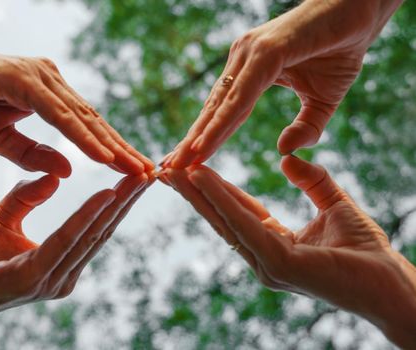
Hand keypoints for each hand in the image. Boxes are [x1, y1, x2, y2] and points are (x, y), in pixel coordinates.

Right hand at [0, 0, 152, 175]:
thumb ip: (32, 152)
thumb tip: (67, 171)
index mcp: (47, 96)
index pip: (88, 129)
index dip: (113, 152)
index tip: (136, 174)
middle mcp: (50, 83)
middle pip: (94, 123)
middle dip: (124, 152)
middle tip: (152, 176)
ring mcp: (39, 77)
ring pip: (84, 118)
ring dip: (112, 147)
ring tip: (137, 171)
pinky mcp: (22, 78)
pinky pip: (58, 113)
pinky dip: (82, 136)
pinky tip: (103, 156)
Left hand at [0, 174, 150, 348]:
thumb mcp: (2, 219)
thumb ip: (27, 198)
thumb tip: (55, 174)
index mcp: (59, 261)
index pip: (95, 226)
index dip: (117, 200)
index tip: (137, 172)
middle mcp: (62, 274)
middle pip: (101, 230)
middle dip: (128, 199)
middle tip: (151, 170)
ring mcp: (50, 279)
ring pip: (90, 234)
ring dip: (117, 204)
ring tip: (137, 177)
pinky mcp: (31, 279)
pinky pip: (64, 241)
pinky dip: (87, 217)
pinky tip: (105, 194)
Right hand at [159, 157, 415, 348]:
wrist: (392, 285)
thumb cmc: (366, 252)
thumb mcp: (334, 205)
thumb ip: (312, 181)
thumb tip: (288, 158)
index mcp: (273, 244)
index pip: (237, 210)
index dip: (214, 189)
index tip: (192, 167)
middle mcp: (262, 257)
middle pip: (221, 216)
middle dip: (192, 191)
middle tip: (165, 167)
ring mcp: (267, 263)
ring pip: (224, 219)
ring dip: (196, 192)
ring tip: (173, 167)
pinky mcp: (278, 263)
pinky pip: (244, 223)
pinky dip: (221, 199)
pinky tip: (202, 177)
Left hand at [162, 0, 402, 167]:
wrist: (363, 9)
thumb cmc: (339, 50)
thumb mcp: (322, 100)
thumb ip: (305, 126)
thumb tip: (284, 149)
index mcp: (249, 71)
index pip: (221, 111)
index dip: (203, 137)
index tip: (184, 162)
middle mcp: (242, 61)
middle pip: (212, 110)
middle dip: (191, 142)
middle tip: (168, 170)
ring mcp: (250, 54)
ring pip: (221, 105)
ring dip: (200, 137)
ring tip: (179, 164)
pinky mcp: (266, 51)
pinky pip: (241, 95)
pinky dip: (223, 121)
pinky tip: (205, 143)